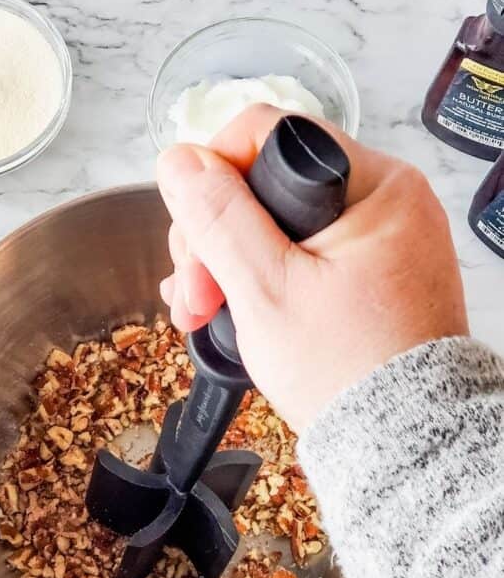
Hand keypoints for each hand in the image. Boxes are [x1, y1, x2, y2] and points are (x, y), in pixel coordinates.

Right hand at [157, 104, 468, 431]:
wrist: (399, 442)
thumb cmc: (346, 371)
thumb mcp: (266, 289)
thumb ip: (219, 219)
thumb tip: (178, 160)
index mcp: (375, 185)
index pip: (267, 136)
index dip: (212, 181)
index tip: (193, 243)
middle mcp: (385, 200)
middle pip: (266, 182)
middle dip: (215, 237)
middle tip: (196, 297)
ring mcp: (380, 237)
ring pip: (277, 220)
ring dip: (229, 262)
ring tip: (201, 313)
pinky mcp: (370, 271)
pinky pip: (302, 251)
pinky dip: (263, 276)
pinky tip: (229, 309)